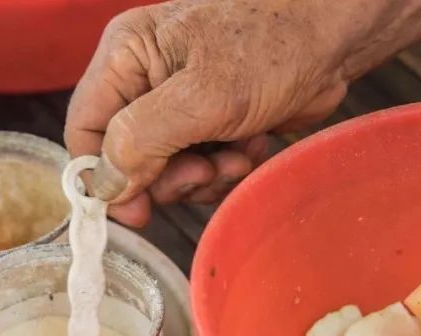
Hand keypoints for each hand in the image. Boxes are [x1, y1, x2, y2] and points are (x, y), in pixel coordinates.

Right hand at [64, 0, 349, 225]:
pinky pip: (204, 168)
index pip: (86, 130)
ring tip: (239, 154)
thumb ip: (144, 138)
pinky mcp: (215, 123)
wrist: (334, 39)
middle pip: (130, 159)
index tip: (137, 211)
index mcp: (126, 57)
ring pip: (170, 171)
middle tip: (208, 170)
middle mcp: (146, 80)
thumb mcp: (202, 96)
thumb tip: (105, 184)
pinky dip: (229, 168)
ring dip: (207, 176)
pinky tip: (254, 145)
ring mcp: (182, 103)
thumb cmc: (272, 46)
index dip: (104, 178)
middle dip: (171, 176)